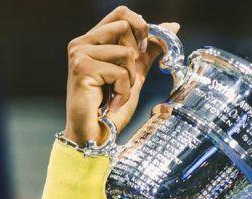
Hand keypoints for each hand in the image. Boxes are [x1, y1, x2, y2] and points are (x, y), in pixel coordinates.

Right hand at [63, 6, 179, 145]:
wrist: (97, 132)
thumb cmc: (112, 105)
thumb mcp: (136, 72)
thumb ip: (150, 49)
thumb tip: (172, 27)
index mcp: (93, 39)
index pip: (121, 13)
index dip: (141, 26)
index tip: (143, 49)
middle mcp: (82, 42)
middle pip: (125, 27)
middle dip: (135, 57)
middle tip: (124, 78)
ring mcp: (79, 53)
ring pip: (126, 52)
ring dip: (129, 77)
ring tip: (116, 92)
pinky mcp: (81, 68)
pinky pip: (120, 72)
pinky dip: (123, 91)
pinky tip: (113, 101)